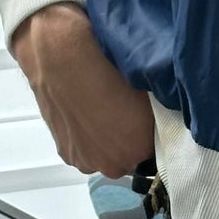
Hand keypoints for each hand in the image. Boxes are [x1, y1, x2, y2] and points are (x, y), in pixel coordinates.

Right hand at [12, 3, 155, 179]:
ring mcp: (86, 161)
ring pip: (105, 154)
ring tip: (102, 106)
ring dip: (106, 139)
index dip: (153, 131)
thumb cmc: (106, 64)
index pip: (157, 150)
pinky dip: (86, 136)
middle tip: (125, 109)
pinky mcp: (65, 153)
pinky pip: (85, 149)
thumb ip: (156, 113)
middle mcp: (112, 164)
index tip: (148, 115)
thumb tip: (158, 118)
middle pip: (130, 157)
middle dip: (130, 138)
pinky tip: (85, 110)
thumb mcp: (146, 85)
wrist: (60, 54)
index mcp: (138, 149)